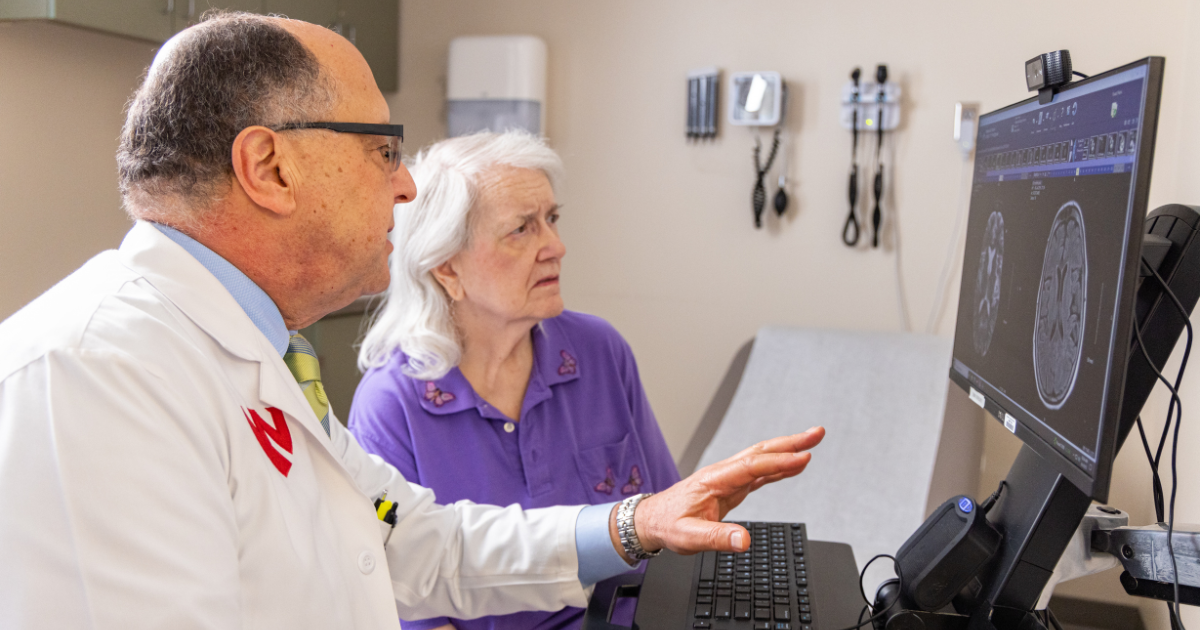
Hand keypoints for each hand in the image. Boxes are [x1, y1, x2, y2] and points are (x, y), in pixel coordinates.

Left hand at [611, 427, 824, 556]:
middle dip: (790, 443)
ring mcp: (728, 478)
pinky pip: (759, 473)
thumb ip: (716, 538)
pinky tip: (794, 465)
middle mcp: (723, 474)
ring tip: (812, 442)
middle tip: (816, 434)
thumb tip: (743, 541)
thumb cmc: (666, 525)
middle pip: (761, 452)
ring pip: (762, 459)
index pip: (751, 466)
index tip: (803, 458)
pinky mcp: (732, 487)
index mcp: (713, 480)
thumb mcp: (688, 537)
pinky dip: (779, 468)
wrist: (651, 520)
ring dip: (788, 450)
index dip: (778, 462)